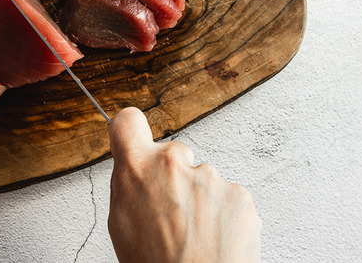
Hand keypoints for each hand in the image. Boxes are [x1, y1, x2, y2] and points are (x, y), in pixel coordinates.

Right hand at [108, 108, 260, 262]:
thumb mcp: (121, 224)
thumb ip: (130, 185)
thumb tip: (134, 170)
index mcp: (136, 169)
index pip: (127, 121)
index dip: (130, 130)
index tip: (134, 137)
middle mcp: (173, 164)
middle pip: (173, 154)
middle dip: (173, 177)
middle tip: (172, 215)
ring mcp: (210, 177)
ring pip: (204, 179)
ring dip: (201, 201)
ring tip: (195, 237)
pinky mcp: (239, 194)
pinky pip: (229, 196)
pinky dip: (224, 216)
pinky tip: (214, 240)